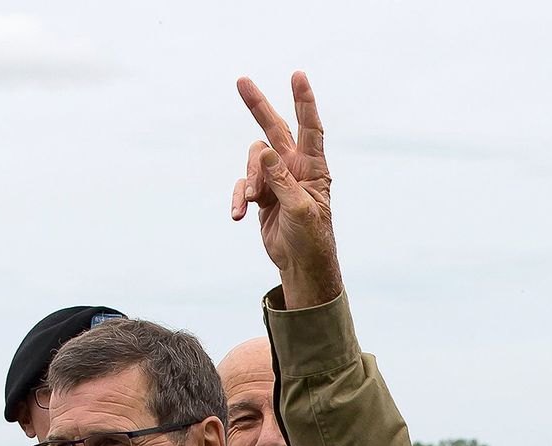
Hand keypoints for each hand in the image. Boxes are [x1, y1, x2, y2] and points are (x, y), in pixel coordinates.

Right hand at [232, 72, 340, 308]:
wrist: (301, 264)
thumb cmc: (311, 238)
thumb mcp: (300, 209)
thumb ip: (282, 180)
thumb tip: (264, 150)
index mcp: (313, 168)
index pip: (310, 129)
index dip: (304, 102)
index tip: (298, 76)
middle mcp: (294, 168)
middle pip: (274, 130)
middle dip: (258, 106)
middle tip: (241, 81)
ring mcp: (276, 179)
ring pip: (253, 160)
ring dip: (248, 180)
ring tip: (253, 202)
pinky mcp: (262, 194)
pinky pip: (243, 185)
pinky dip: (238, 197)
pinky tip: (238, 215)